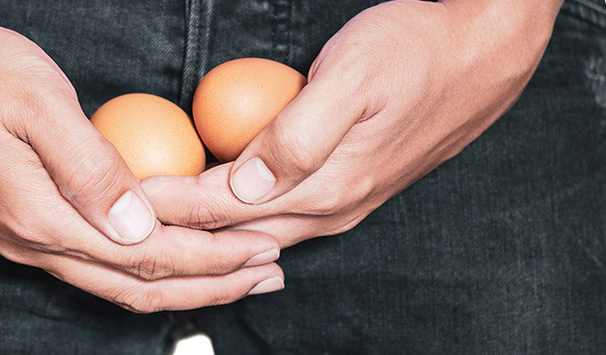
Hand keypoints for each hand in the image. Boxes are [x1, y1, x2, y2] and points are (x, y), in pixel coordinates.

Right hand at [0, 1, 282, 312]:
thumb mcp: (34, 101)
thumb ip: (89, 167)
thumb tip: (140, 228)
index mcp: (40, 218)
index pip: (146, 259)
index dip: (212, 260)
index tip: (263, 249)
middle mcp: (31, 244)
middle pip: (136, 288)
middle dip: (210, 285)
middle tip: (270, 273)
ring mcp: (21, 239)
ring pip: (114, 284)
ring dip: (181, 284)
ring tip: (236, 275)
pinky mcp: (17, 224)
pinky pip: (92, 265)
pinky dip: (144, 269)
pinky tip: (171, 255)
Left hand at [143, 0, 561, 246]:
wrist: (485, 55)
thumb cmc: (417, 52)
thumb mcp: (354, 79)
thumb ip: (296, 136)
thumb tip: (243, 186)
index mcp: (324, 188)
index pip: (222, 208)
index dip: (166, 203)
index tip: (120, 195)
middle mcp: (331, 211)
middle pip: (234, 234)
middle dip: (178, 229)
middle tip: (124, 215)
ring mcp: (343, 206)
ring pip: (257, 232)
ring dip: (208, 229)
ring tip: (160, 219)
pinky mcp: (350, 191)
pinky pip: (281, 216)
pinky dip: (240, 216)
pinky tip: (220, 206)